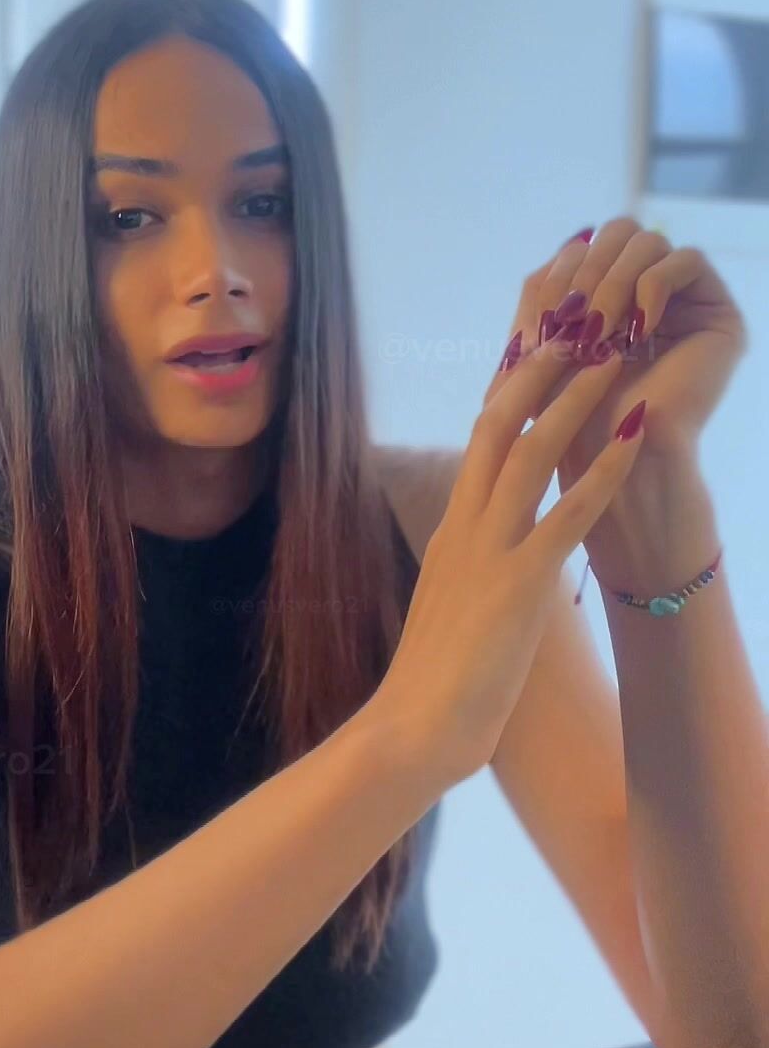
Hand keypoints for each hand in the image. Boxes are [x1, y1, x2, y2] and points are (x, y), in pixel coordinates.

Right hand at [370, 332, 644, 781]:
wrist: (411, 728)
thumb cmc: (432, 678)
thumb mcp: (448, 598)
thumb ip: (467, 559)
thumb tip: (483, 540)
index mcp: (452, 525)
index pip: (482, 434)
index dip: (513, 383)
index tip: (542, 338)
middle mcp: (466, 523)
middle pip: (499, 422)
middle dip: (539, 367)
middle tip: (576, 319)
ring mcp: (489, 550)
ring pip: (532, 453)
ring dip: (574, 400)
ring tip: (612, 355)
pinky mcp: (518, 586)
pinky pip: (565, 515)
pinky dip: (604, 472)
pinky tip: (635, 439)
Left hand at [482, 217, 747, 495]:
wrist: (614, 465)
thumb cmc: (572, 415)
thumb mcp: (541, 345)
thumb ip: (546, 292)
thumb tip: (570, 240)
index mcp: (609, 295)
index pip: (582, 247)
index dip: (558, 274)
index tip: (543, 323)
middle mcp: (650, 292)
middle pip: (617, 232)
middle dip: (587, 274)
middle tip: (575, 324)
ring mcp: (687, 301)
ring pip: (648, 242)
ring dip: (614, 284)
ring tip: (601, 333)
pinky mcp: (719, 314)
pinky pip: (686, 260)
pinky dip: (652, 288)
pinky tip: (638, 333)